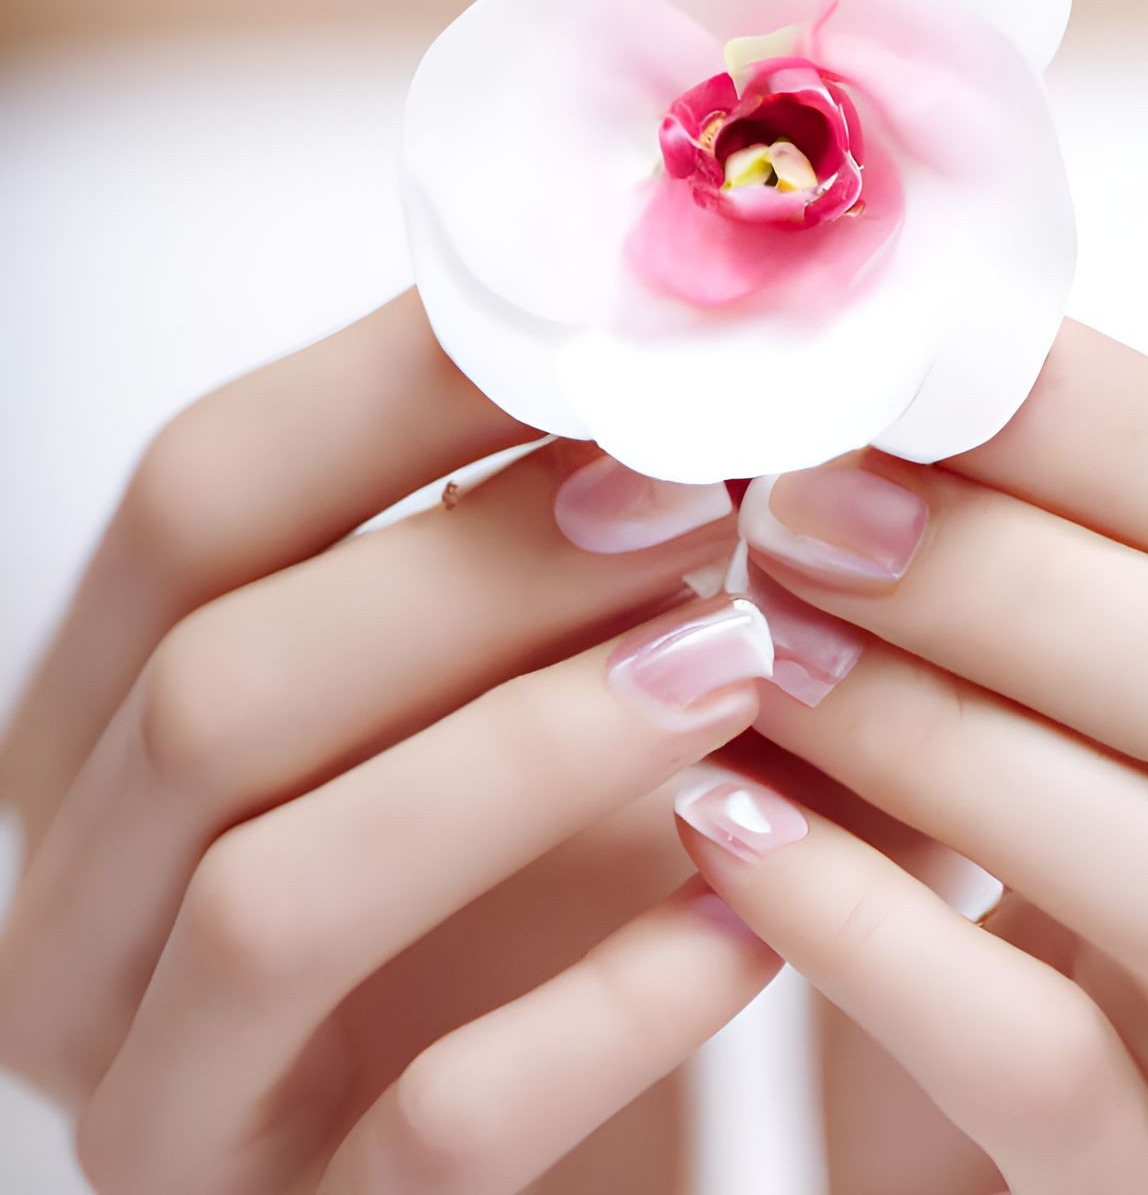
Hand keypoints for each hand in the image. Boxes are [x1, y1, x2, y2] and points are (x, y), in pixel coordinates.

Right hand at [0, 294, 777, 1194]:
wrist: (550, 1133)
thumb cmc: (538, 876)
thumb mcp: (511, 686)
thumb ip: (546, 552)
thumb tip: (674, 369)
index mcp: (108, 727)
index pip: (199, 499)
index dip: (398, 392)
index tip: (602, 345)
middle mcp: (85, 911)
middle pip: (220, 683)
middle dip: (474, 567)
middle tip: (692, 497)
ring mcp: (174, 1096)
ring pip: (280, 894)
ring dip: (530, 752)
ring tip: (738, 655)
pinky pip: (440, 1123)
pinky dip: (612, 1001)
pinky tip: (748, 908)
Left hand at [678, 321, 1147, 1194]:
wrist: (974, 1168)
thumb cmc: (992, 904)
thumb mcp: (1022, 715)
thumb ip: (983, 568)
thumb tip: (845, 392)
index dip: (1104, 426)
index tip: (892, 372)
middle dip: (1022, 581)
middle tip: (804, 517)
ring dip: (944, 740)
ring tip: (757, 655)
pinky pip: (1051, 1074)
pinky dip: (871, 929)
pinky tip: (726, 828)